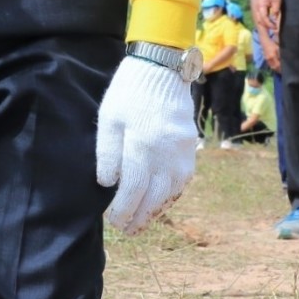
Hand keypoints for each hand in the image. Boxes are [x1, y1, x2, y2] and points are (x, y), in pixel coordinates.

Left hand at [95, 56, 198, 233]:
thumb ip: (108, 152)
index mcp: (142, 144)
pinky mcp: (191, 145)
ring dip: (157, 209)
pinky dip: (171, 194)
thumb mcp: (109, 117)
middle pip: (154, 195)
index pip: (133, 188)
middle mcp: (167, 151)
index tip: (112, 221)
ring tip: (141, 222)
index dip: (123, 208)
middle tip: (126, 230)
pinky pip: (183, 178)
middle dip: (139, 216)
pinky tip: (160, 201)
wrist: (162, 67)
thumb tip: (109, 184)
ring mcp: (183, 150)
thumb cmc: (129, 92)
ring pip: (172, 190)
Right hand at [253, 0, 280, 38]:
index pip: (264, 18)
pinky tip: (269, 22)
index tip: (275, 28)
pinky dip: (264, 20)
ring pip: (259, 19)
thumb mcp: (277, 1)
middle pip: (259, 20)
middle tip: (274, 30)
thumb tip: (275, 19)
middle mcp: (257, 8)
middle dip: (266, 26)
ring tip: (272, 27)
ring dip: (265, 24)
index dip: (269, 24)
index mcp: (260, 6)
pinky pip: (260, 16)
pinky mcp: (260, 7)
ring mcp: (257, 7)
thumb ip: (275, 10)